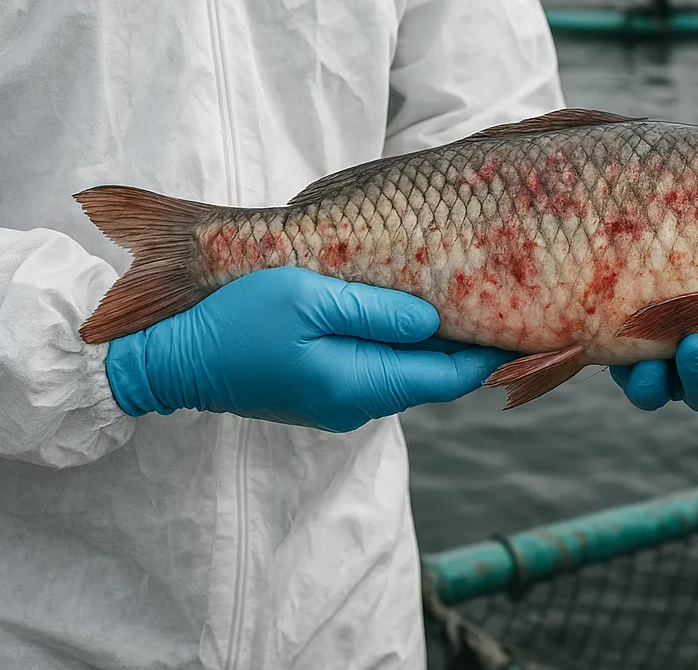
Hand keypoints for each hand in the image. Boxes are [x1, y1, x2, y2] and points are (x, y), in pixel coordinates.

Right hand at [104, 267, 508, 431]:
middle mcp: (357, 404)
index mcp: (362, 385)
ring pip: (405, 369)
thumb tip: (437, 318)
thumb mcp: (310, 299)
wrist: (172, 357)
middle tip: (502, 296)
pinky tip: (401, 310)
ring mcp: (337, 401)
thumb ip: (378, 311)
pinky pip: (375, 367)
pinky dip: (396, 342)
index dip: (491, 349)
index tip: (525, 317)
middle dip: (468, 341)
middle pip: (433, 374)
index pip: (451, 375)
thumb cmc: (238, 320)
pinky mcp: (319, 390)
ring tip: (461, 295)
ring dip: (431, 339)